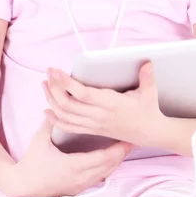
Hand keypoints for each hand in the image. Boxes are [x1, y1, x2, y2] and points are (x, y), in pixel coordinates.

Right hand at [5, 118, 132, 196]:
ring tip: (125, 148)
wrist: (23, 186)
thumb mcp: (40, 139)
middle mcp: (81, 177)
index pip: (103, 157)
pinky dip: (107, 168)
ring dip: (116, 161)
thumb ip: (50, 122)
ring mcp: (80, 184)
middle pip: (110, 166)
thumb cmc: (31, 162)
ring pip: (106, 173)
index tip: (128, 139)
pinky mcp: (78, 187)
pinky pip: (99, 178)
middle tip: (133, 141)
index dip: (118, 149)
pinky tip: (111, 160)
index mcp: (74, 165)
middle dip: (122, 153)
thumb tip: (55, 104)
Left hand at [42, 62, 169, 147]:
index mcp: (111, 105)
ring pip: (65, 115)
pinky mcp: (92, 130)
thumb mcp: (150, 93)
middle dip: (54, 87)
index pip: (83, 94)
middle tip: (48, 72)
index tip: (56, 71)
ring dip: (51, 100)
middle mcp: (99, 116)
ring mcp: (94, 125)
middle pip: (68, 104)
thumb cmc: (148, 110)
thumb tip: (148, 63)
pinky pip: (68, 127)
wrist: (149, 133)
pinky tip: (47, 110)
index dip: (67, 83)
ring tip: (45, 84)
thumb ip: (147, 78)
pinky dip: (55, 120)